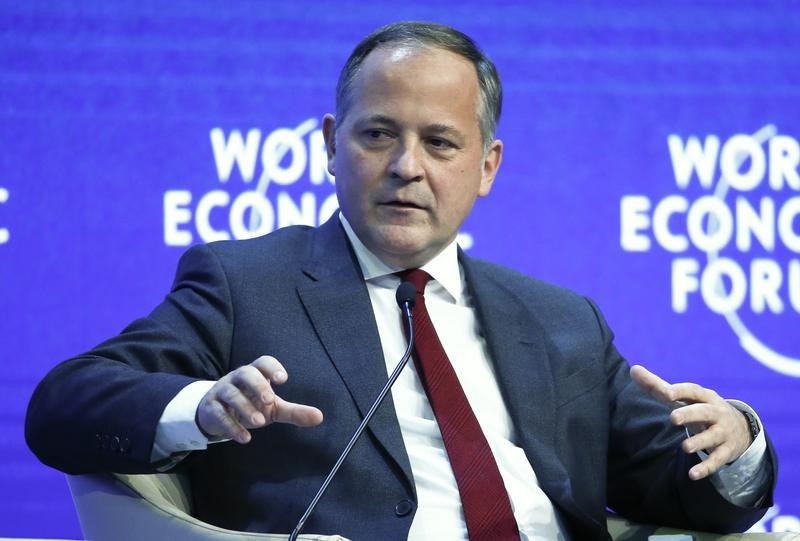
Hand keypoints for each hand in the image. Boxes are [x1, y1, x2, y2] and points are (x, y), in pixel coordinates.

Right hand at [197, 355, 323, 443]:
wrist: (218, 414)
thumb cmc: (250, 404)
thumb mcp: (273, 408)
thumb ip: (294, 411)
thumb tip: (319, 417)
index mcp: (255, 373)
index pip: (262, 362)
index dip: (272, 367)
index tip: (283, 379)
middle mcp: (237, 379)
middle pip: (245, 373)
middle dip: (258, 385)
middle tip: (270, 400)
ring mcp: (222, 391)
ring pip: (231, 394)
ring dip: (245, 408)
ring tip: (260, 423)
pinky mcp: (211, 408)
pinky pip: (219, 414)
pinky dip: (231, 426)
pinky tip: (245, 438)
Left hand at [630, 364, 751, 480]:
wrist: (740, 428)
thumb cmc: (700, 408)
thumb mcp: (683, 398)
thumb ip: (657, 386)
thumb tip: (633, 369)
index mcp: (705, 397)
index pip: (694, 391)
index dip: (681, 391)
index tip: (667, 392)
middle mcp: (716, 413)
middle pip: (705, 412)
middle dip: (690, 414)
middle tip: (673, 418)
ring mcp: (723, 433)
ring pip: (713, 437)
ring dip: (700, 442)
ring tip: (685, 447)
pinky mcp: (726, 451)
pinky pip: (718, 460)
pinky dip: (706, 468)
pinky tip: (692, 475)